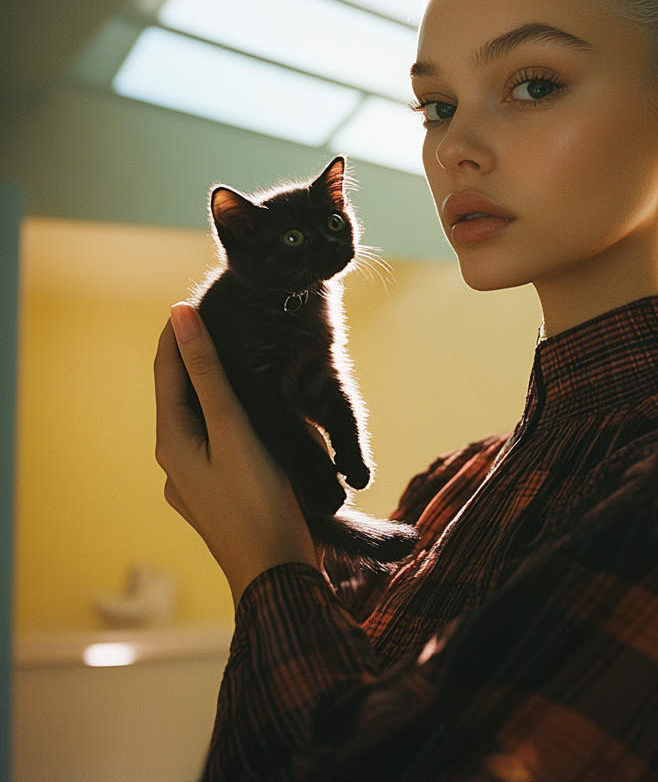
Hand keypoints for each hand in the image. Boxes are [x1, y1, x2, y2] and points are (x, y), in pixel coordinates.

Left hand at [154, 303, 318, 606]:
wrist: (275, 574)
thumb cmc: (258, 503)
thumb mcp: (234, 430)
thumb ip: (209, 374)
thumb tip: (181, 318)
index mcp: (173, 442)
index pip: (167, 371)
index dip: (180, 333)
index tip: (198, 298)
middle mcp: (176, 461)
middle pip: (182, 394)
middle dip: (198, 357)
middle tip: (224, 319)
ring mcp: (195, 481)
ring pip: (203, 420)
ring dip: (217, 387)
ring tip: (244, 357)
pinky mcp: (218, 494)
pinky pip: (220, 442)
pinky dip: (232, 416)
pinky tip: (258, 414)